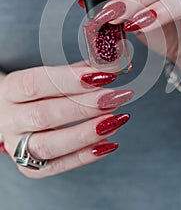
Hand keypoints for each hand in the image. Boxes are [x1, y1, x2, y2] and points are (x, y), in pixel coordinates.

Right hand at [0, 62, 131, 177]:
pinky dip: (85, 156)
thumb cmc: (41, 92)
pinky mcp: (30, 168)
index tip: (99, 76)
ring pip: (49, 145)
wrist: (19, 114)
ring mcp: (17, 146)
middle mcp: (10, 119)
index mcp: (11, 89)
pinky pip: (57, 166)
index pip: (35, 83)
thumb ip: (80, 70)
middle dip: (84, 107)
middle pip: (44, 115)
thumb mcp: (53, 75)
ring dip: (86, 133)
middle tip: (113, 98)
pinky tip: (108, 143)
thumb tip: (112, 66)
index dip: (68, 80)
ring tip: (115, 120)